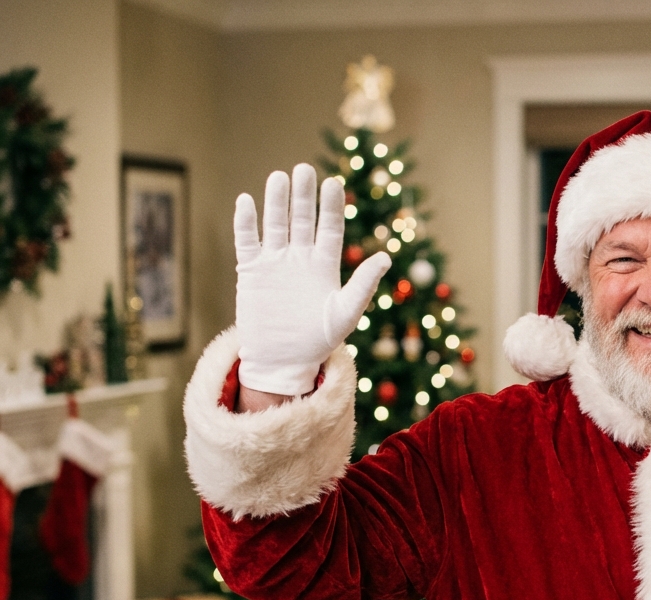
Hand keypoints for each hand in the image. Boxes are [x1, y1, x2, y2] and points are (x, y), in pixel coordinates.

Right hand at [234, 164, 391, 395]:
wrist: (283, 359)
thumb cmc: (319, 339)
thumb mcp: (345, 313)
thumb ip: (363, 285)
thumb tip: (386, 257)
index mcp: (325, 264)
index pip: (329, 228)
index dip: (331, 206)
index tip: (333, 183)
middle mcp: (300, 257)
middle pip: (302, 219)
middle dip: (303, 195)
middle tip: (304, 170)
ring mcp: (275, 262)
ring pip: (275, 224)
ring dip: (276, 202)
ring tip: (279, 177)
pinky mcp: (251, 271)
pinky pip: (247, 241)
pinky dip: (246, 223)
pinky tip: (246, 202)